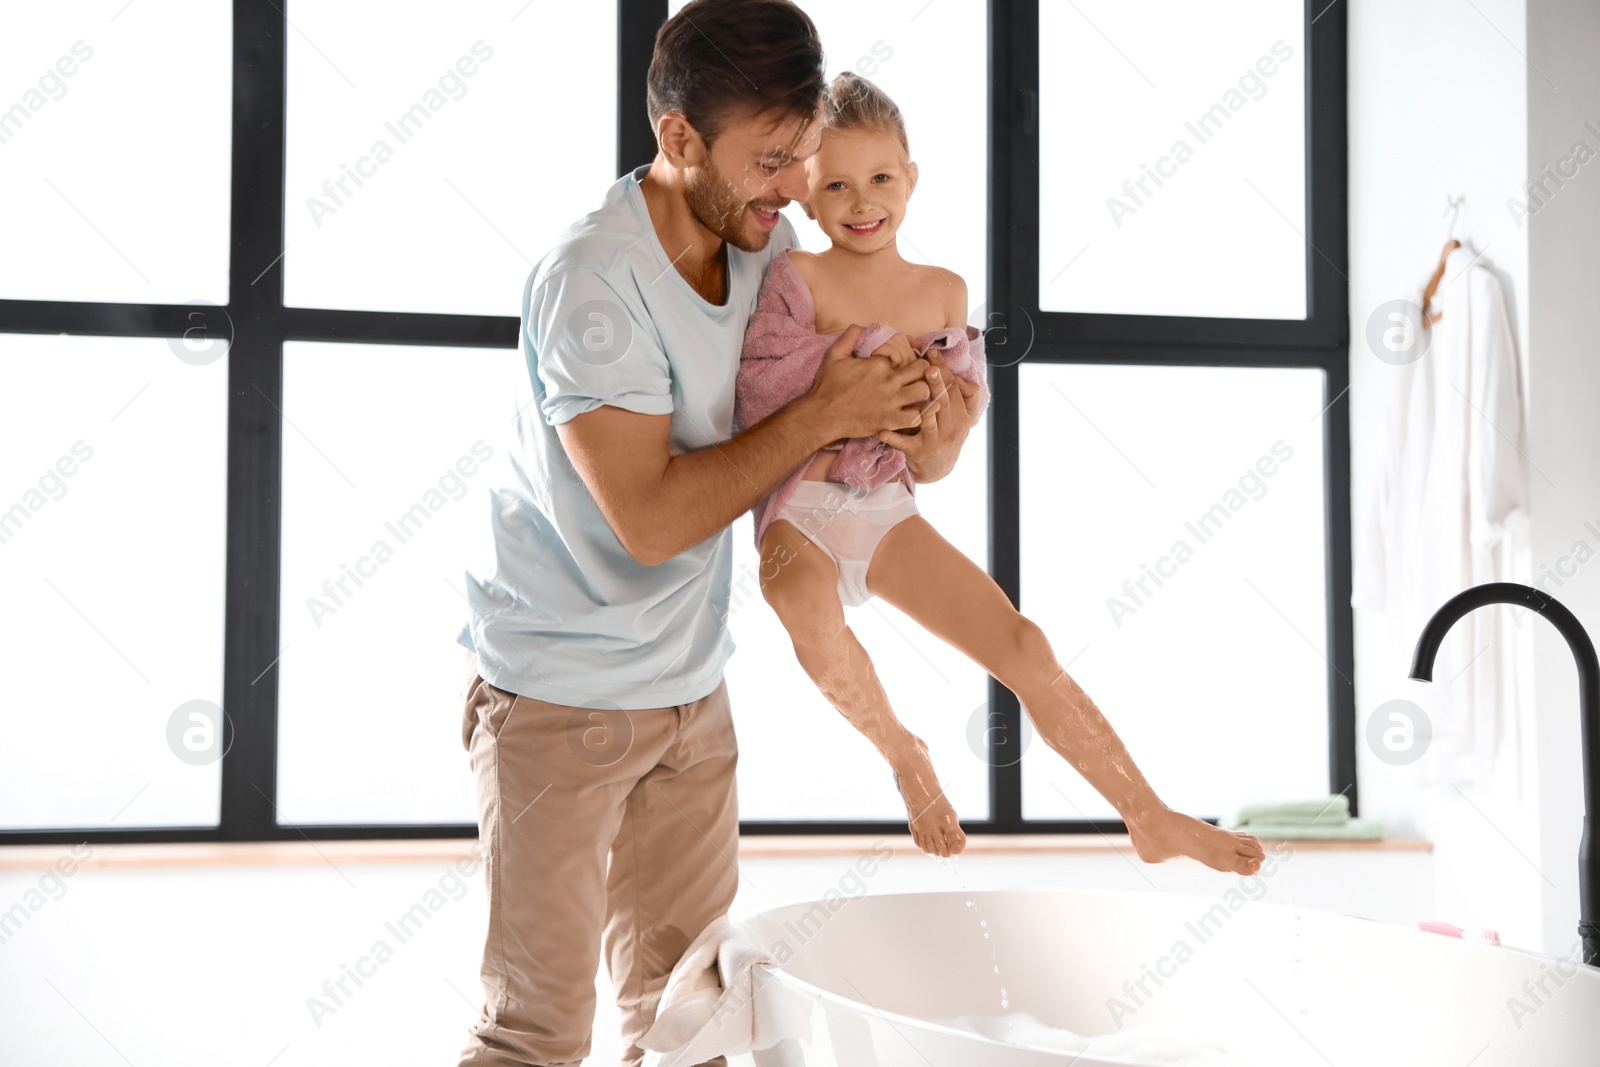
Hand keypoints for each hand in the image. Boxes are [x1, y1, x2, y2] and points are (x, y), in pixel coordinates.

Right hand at [806, 324, 935, 440]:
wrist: (822, 416)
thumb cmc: (828, 386)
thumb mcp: (835, 355)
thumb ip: (851, 336)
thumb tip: (865, 326)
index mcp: (879, 364)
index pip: (906, 353)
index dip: (908, 356)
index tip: (906, 361)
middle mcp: (889, 381)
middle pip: (922, 370)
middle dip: (922, 371)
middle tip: (917, 377)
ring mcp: (891, 402)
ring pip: (924, 392)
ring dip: (923, 392)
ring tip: (917, 394)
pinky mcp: (890, 421)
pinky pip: (917, 417)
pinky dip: (918, 415)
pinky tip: (911, 412)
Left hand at [878, 350, 981, 482]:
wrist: (938, 468)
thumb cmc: (947, 434)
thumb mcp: (963, 418)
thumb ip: (966, 396)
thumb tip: (958, 375)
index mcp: (962, 416)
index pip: (955, 388)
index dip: (945, 370)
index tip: (932, 354)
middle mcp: (951, 428)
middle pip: (945, 401)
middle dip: (937, 384)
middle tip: (928, 368)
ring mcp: (934, 441)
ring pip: (929, 421)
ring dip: (922, 407)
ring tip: (911, 393)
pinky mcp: (918, 452)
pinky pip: (904, 443)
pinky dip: (893, 438)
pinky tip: (882, 431)